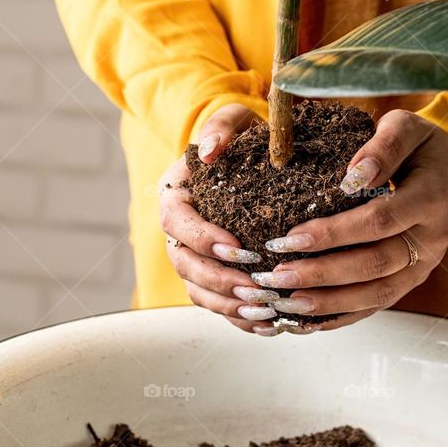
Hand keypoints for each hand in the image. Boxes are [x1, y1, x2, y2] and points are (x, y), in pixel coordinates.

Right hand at [160, 104, 282, 333]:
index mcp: (176, 194)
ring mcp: (196, 257)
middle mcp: (180, 230)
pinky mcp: (215, 276)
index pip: (178, 222)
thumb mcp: (236, 120)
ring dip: (230, 306)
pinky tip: (271, 326)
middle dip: (219, 280)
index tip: (236, 247)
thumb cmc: (246, 136)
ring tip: (265, 311)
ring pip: (200, 291)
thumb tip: (210, 150)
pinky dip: (241, 319)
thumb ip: (222, 129)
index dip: (203, 239)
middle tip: (255, 287)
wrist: (257, 157)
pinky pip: (220, 305)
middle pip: (185, 265)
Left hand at [250, 110, 447, 331]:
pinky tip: (304, 320)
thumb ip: (384, 145)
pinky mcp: (410, 281)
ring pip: (375, 294)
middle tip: (278, 275)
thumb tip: (353, 175)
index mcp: (431, 199)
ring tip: (285, 302)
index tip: (291, 235)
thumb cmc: (420, 146)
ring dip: (328, 302)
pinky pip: (375, 305)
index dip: (335, 232)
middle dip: (322, 274)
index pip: (379, 221)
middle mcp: (431, 240)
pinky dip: (340, 316)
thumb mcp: (407, 127)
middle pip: (374, 265)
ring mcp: (422, 266)